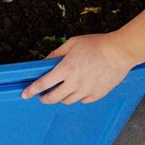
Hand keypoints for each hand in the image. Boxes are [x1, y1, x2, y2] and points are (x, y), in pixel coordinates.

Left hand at [22, 33, 136, 104]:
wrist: (120, 52)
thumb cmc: (96, 45)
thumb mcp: (71, 44)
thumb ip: (56, 54)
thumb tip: (44, 62)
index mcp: (65, 69)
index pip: (43, 84)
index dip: (31, 90)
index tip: (25, 94)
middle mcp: (74, 83)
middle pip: (53, 98)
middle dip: (44, 98)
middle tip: (42, 96)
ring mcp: (86, 90)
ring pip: (67, 101)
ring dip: (60, 98)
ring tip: (59, 92)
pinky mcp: (98, 94)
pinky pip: (83, 101)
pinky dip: (77, 98)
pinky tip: (77, 91)